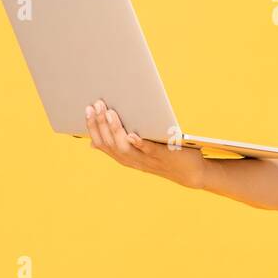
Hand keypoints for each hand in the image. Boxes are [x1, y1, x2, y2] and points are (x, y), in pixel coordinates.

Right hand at [84, 100, 206, 189]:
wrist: (190, 172)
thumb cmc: (162, 156)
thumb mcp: (138, 153)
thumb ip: (119, 147)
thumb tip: (92, 143)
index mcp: (125, 157)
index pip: (102, 143)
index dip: (92, 127)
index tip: (87, 109)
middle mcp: (132, 161)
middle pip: (110, 144)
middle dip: (100, 124)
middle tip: (96, 104)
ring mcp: (146, 160)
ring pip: (124, 148)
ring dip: (115, 130)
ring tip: (109, 113)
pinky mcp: (163, 157)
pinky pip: (148, 151)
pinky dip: (139, 144)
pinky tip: (131, 135)